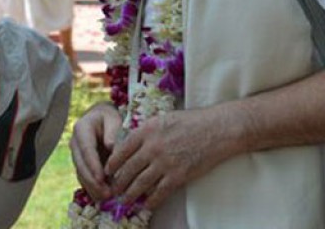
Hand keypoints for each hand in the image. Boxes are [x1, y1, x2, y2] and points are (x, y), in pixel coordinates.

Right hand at [70, 102, 121, 200]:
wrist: (103, 119)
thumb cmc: (111, 117)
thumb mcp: (113, 118)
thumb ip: (113, 131)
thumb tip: (110, 147)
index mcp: (81, 129)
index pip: (86, 149)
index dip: (92, 165)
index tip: (101, 178)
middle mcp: (75, 143)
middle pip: (81, 165)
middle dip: (92, 181)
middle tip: (105, 193)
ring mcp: (77, 155)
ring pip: (81, 174)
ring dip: (92, 188)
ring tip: (105, 198)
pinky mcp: (82, 165)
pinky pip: (85, 178)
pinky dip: (92, 189)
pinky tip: (101, 198)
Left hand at [104, 109, 219, 209]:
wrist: (216, 129)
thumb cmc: (191, 121)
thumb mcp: (163, 119)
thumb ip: (147, 132)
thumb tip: (133, 144)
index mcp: (146, 131)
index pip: (121, 150)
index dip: (112, 164)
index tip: (108, 171)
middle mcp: (152, 147)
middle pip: (128, 169)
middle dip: (118, 183)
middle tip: (113, 190)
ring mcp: (164, 163)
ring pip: (140, 183)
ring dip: (130, 195)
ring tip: (124, 201)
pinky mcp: (178, 176)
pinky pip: (159, 192)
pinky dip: (151, 201)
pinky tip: (146, 205)